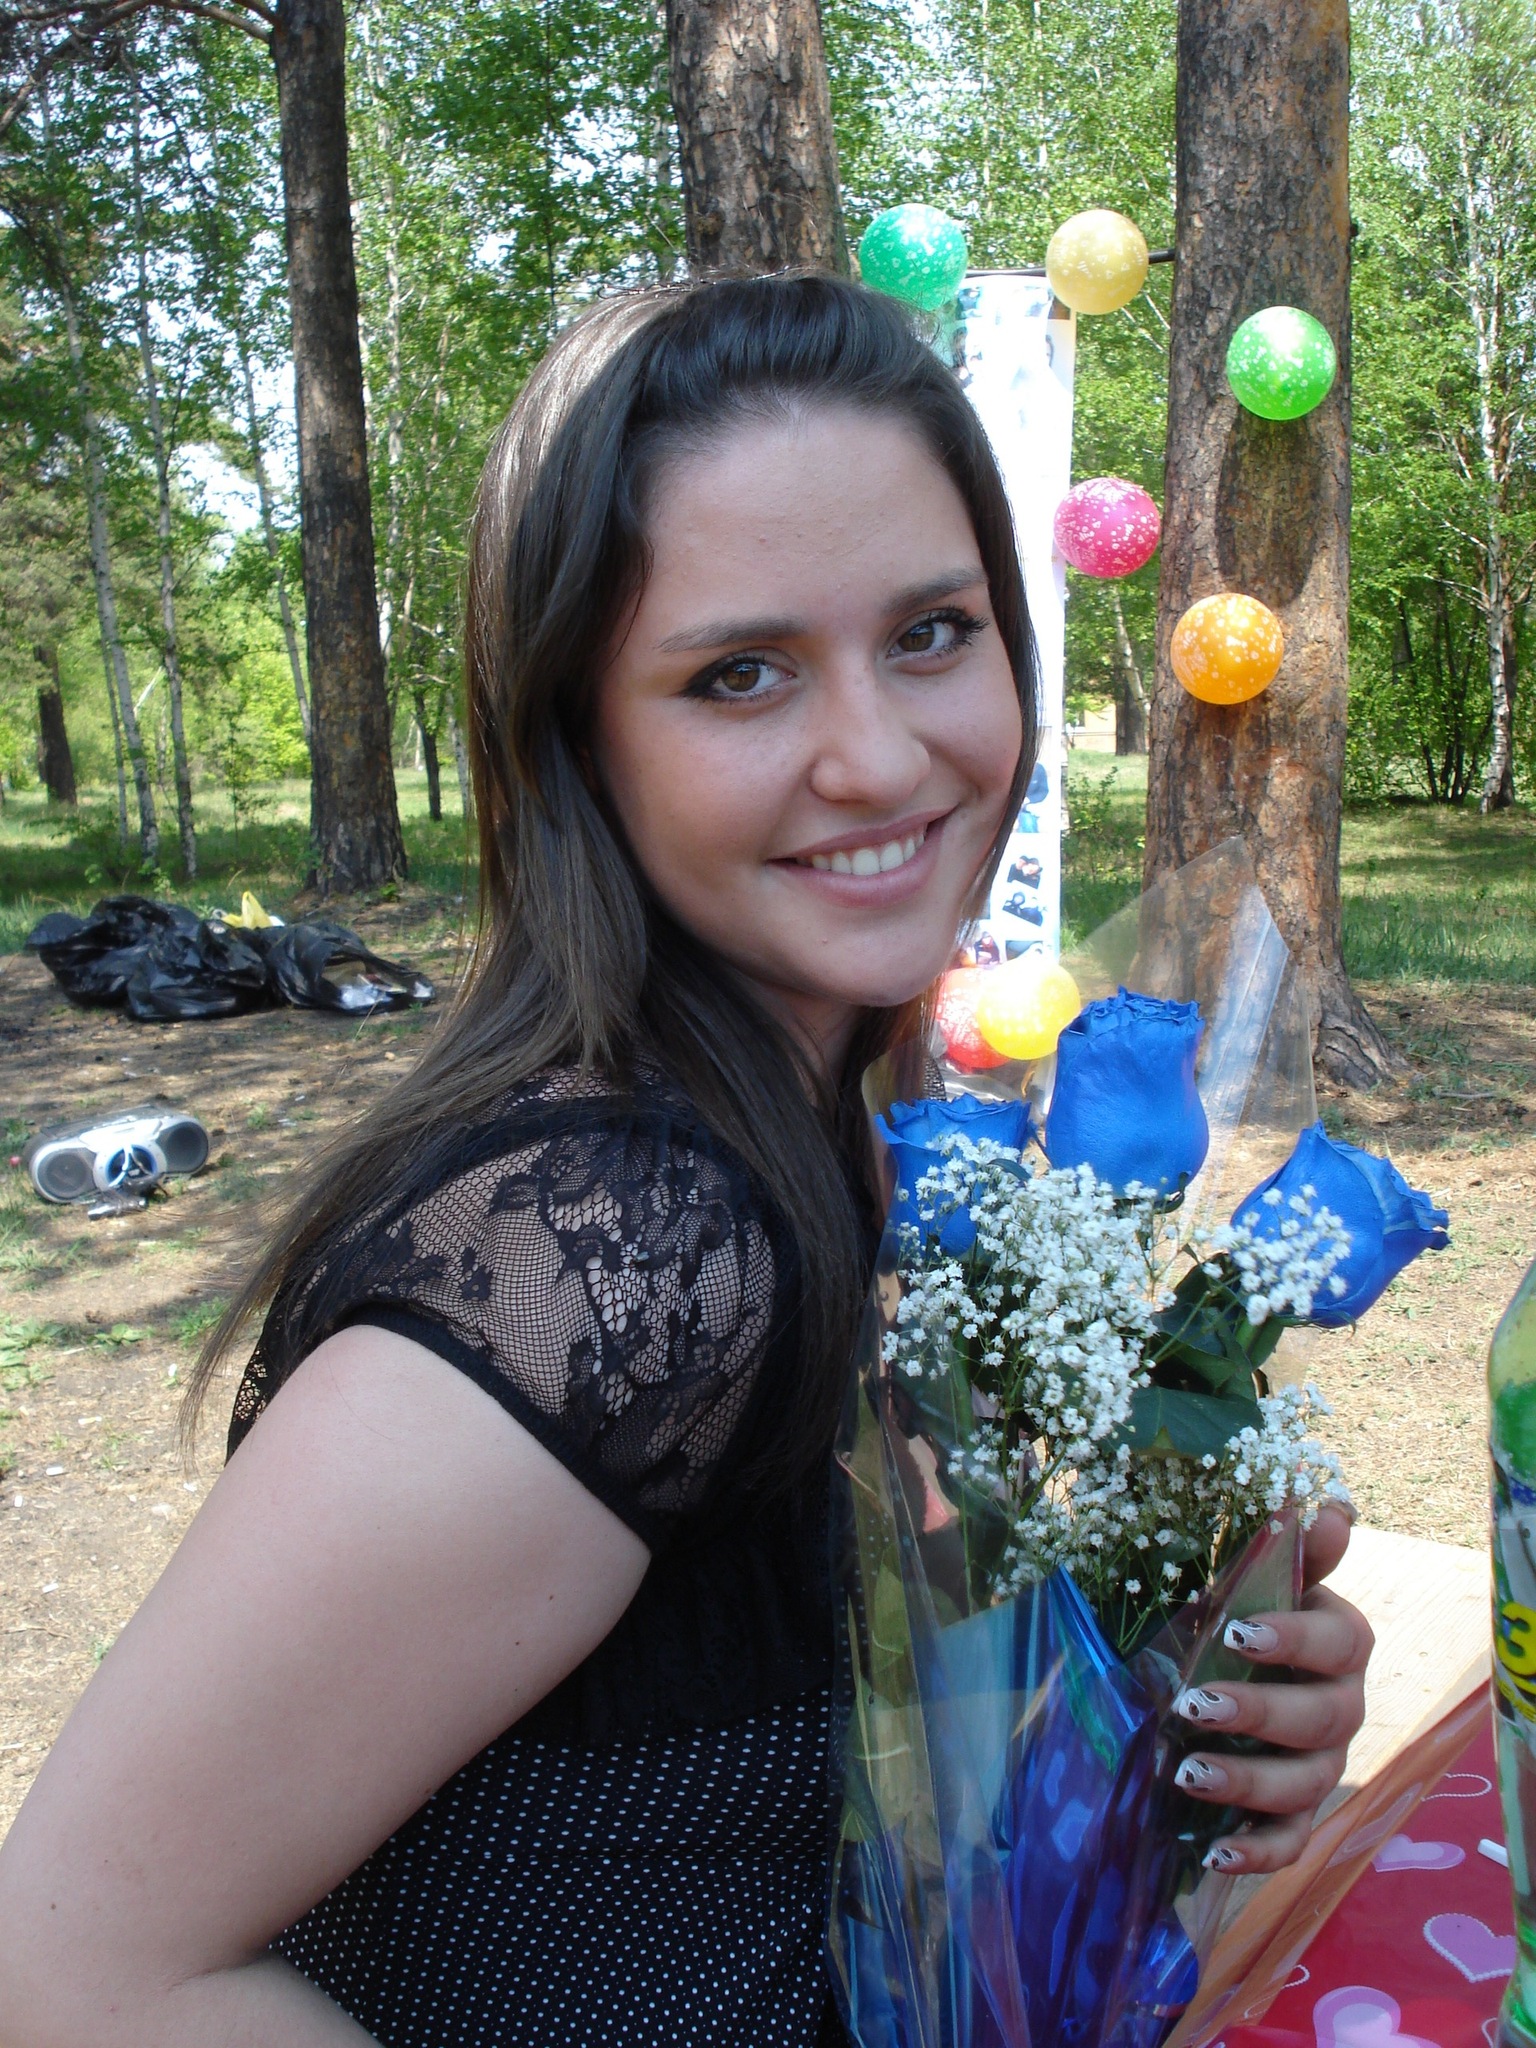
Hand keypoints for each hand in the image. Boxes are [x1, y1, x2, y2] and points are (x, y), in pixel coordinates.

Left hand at [1167, 1503, 1372, 1874]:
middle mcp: (1343, 1707)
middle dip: (1261, 1713)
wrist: (1213, 1675)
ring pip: (1307, 1785)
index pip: (1341, 1641)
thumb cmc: (1233, 1620)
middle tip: (1194, 1704)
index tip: (1237, 1632)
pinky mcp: (1295, 1816)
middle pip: (1325, 1719)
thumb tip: (1332, 1512)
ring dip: (1250, 1784)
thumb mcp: (1245, 1582)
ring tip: (1188, 1775)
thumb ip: (1287, 1551)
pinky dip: (1258, 1854)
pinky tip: (1214, 1852)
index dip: (1295, 1637)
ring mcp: (1322, 1766)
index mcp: (1338, 1643)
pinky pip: (1291, 1845)